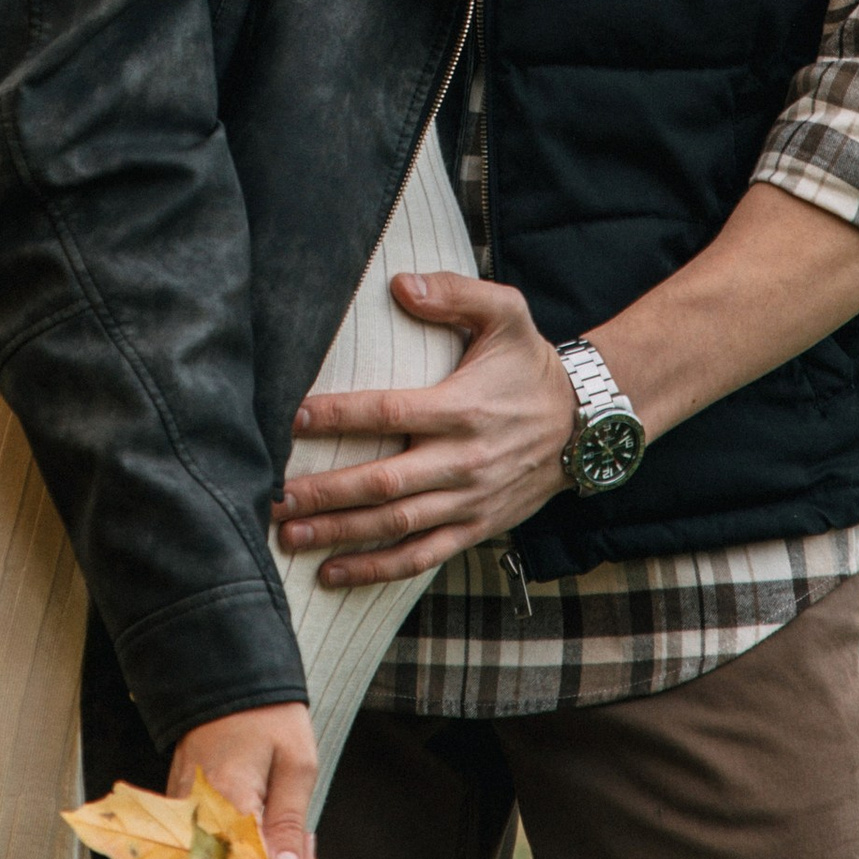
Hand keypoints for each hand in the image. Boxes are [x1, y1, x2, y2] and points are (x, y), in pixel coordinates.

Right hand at [166, 702, 323, 858]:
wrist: (227, 680)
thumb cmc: (268, 716)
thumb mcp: (296, 764)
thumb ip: (289, 824)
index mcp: (228, 803)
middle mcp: (196, 816)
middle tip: (308, 846)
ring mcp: (182, 816)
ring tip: (293, 832)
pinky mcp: (178, 813)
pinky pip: (211, 849)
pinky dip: (244, 848)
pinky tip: (268, 828)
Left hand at [273, 272, 576, 586]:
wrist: (584, 424)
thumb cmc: (531, 364)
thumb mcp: (506, 313)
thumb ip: (455, 293)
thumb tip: (399, 285)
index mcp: (462, 408)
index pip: (389, 412)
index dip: (338, 416)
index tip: (292, 418)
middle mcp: (463, 460)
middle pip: (384, 484)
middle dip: (325, 493)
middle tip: (274, 496)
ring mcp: (469, 501)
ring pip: (396, 526)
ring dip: (340, 534)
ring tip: (289, 535)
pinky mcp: (475, 528)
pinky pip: (422, 556)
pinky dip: (377, 569)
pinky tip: (334, 573)